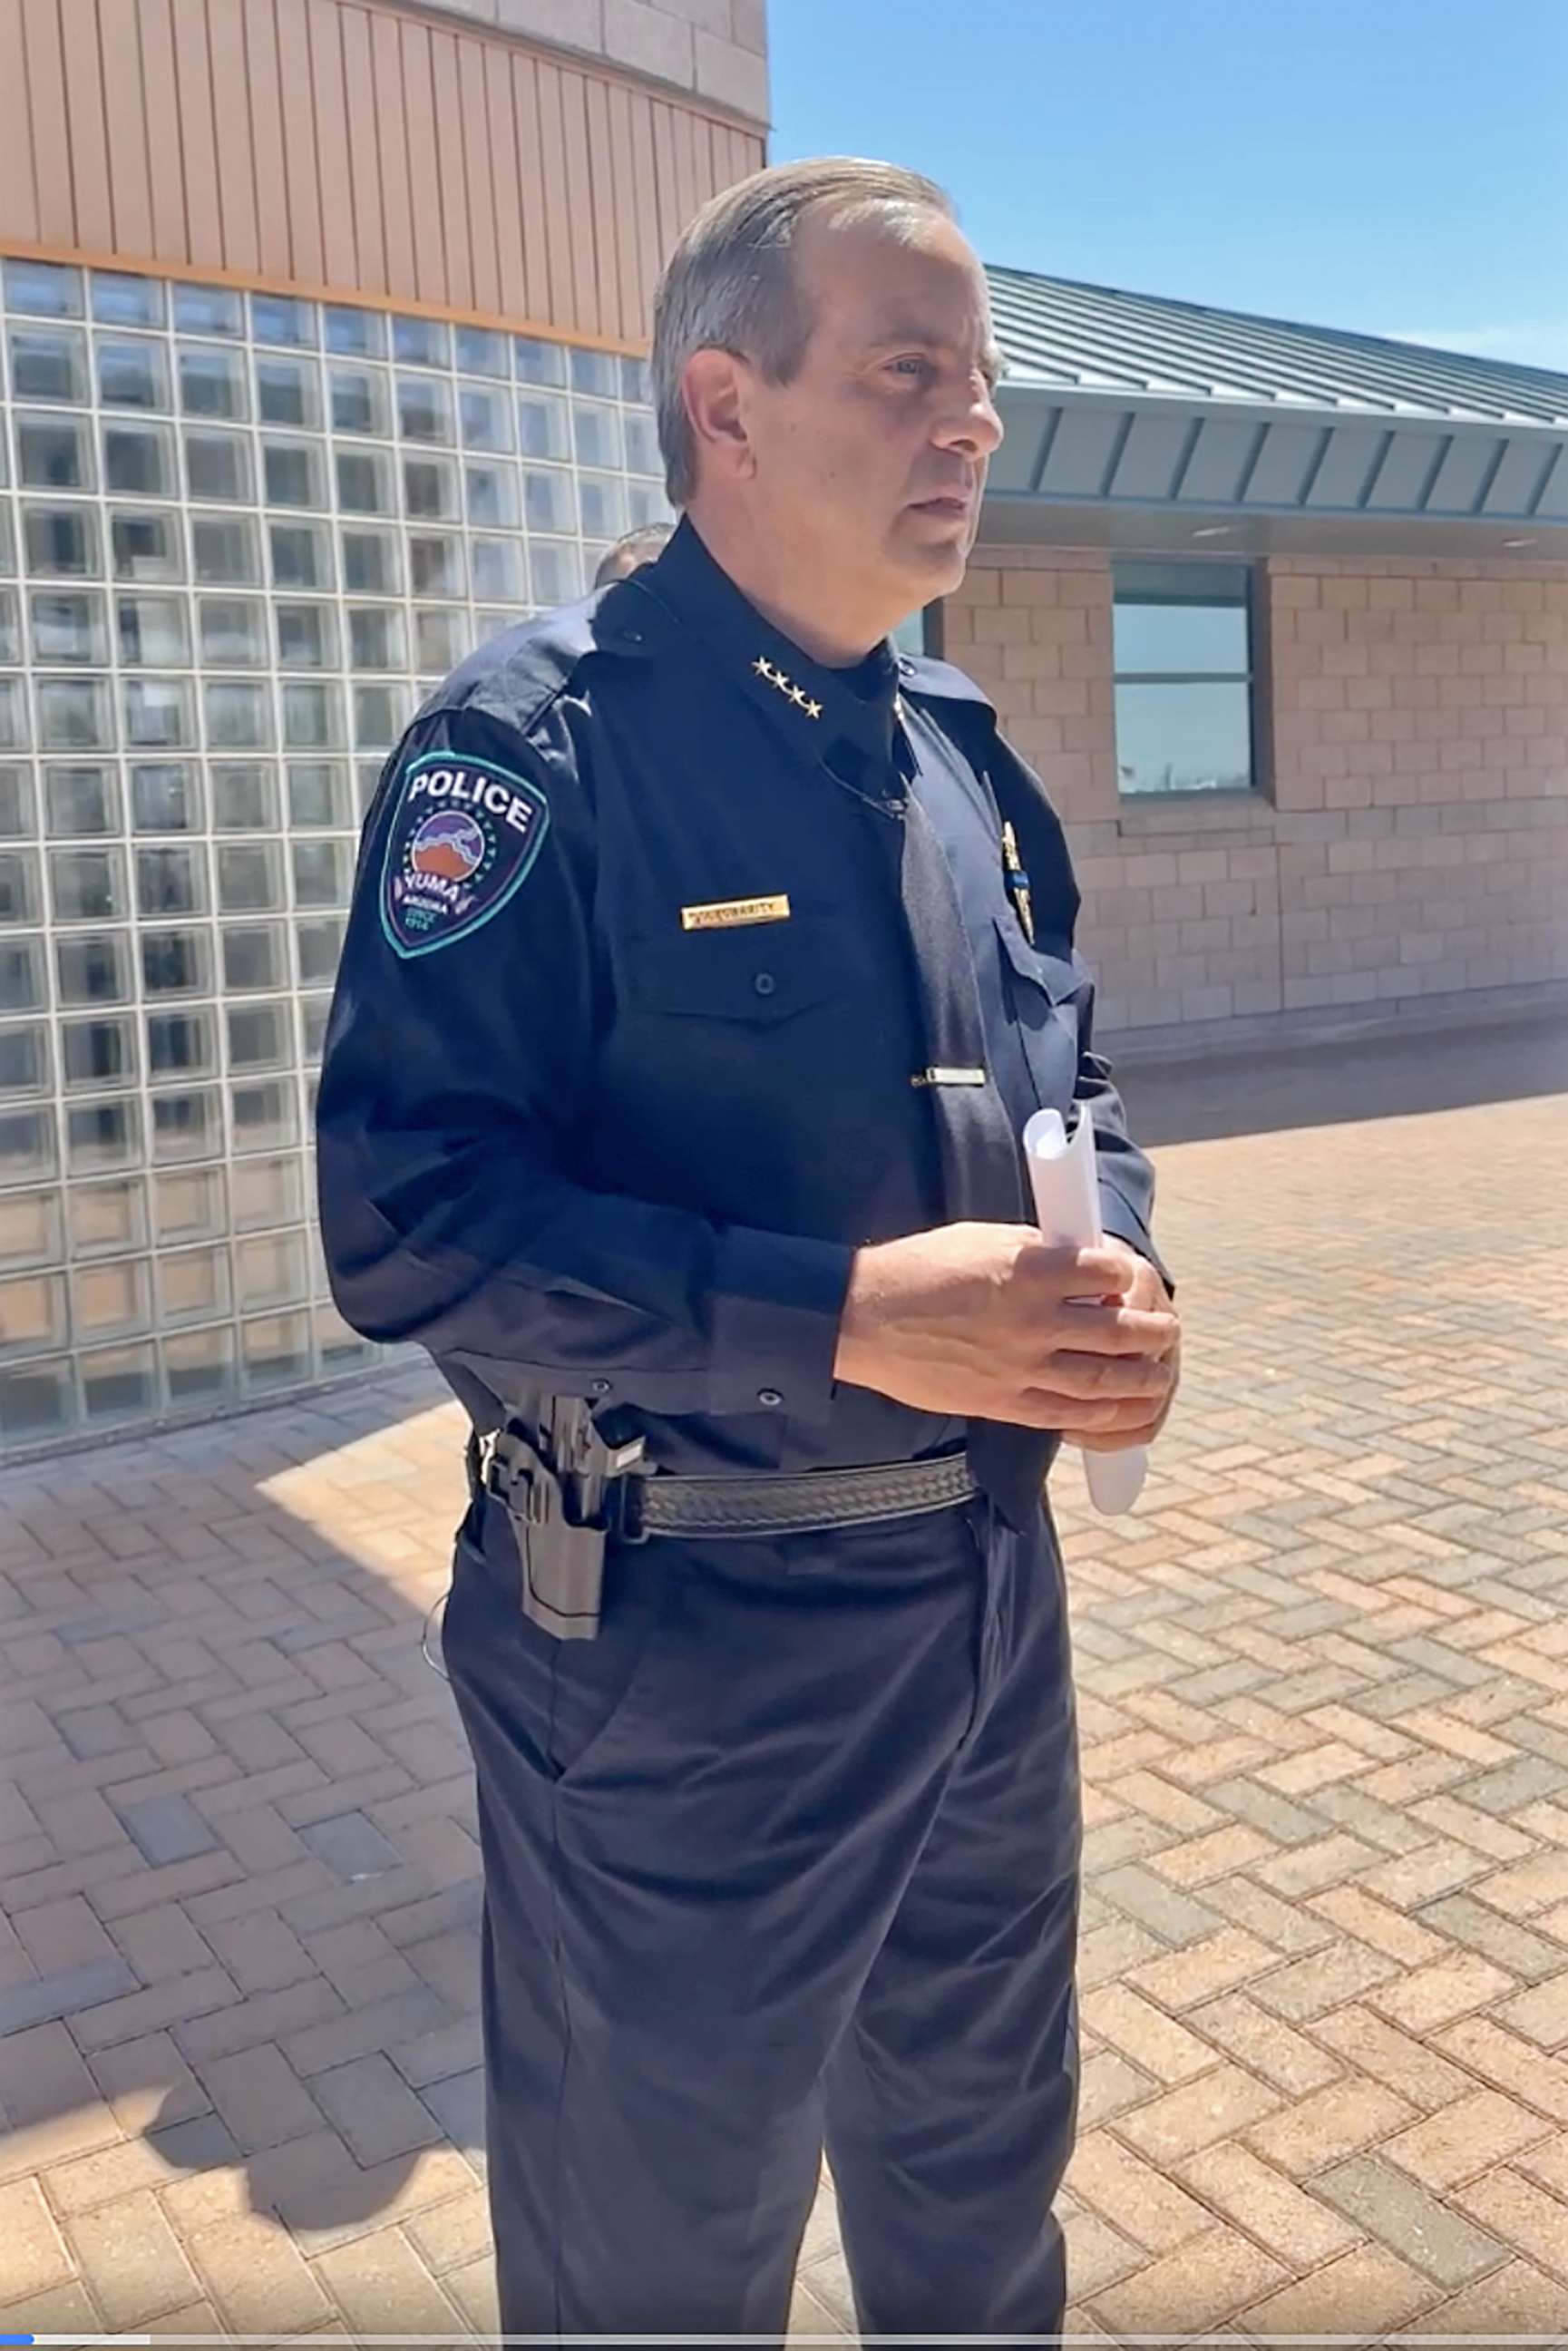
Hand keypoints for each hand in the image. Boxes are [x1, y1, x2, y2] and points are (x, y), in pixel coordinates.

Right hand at [833, 1221, 1178, 1437]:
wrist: (865, 1318)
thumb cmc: (921, 1268)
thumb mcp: (984, 1239)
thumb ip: (1037, 1252)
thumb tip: (1080, 1261)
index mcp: (1029, 1270)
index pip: (1107, 1272)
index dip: (1127, 1274)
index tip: (1131, 1278)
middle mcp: (1032, 1320)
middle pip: (1119, 1330)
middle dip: (1153, 1333)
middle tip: (1167, 1330)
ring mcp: (1019, 1366)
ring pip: (1103, 1378)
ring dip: (1141, 1376)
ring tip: (1157, 1371)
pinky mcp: (1003, 1402)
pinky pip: (1066, 1413)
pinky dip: (1101, 1411)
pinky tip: (1118, 1405)